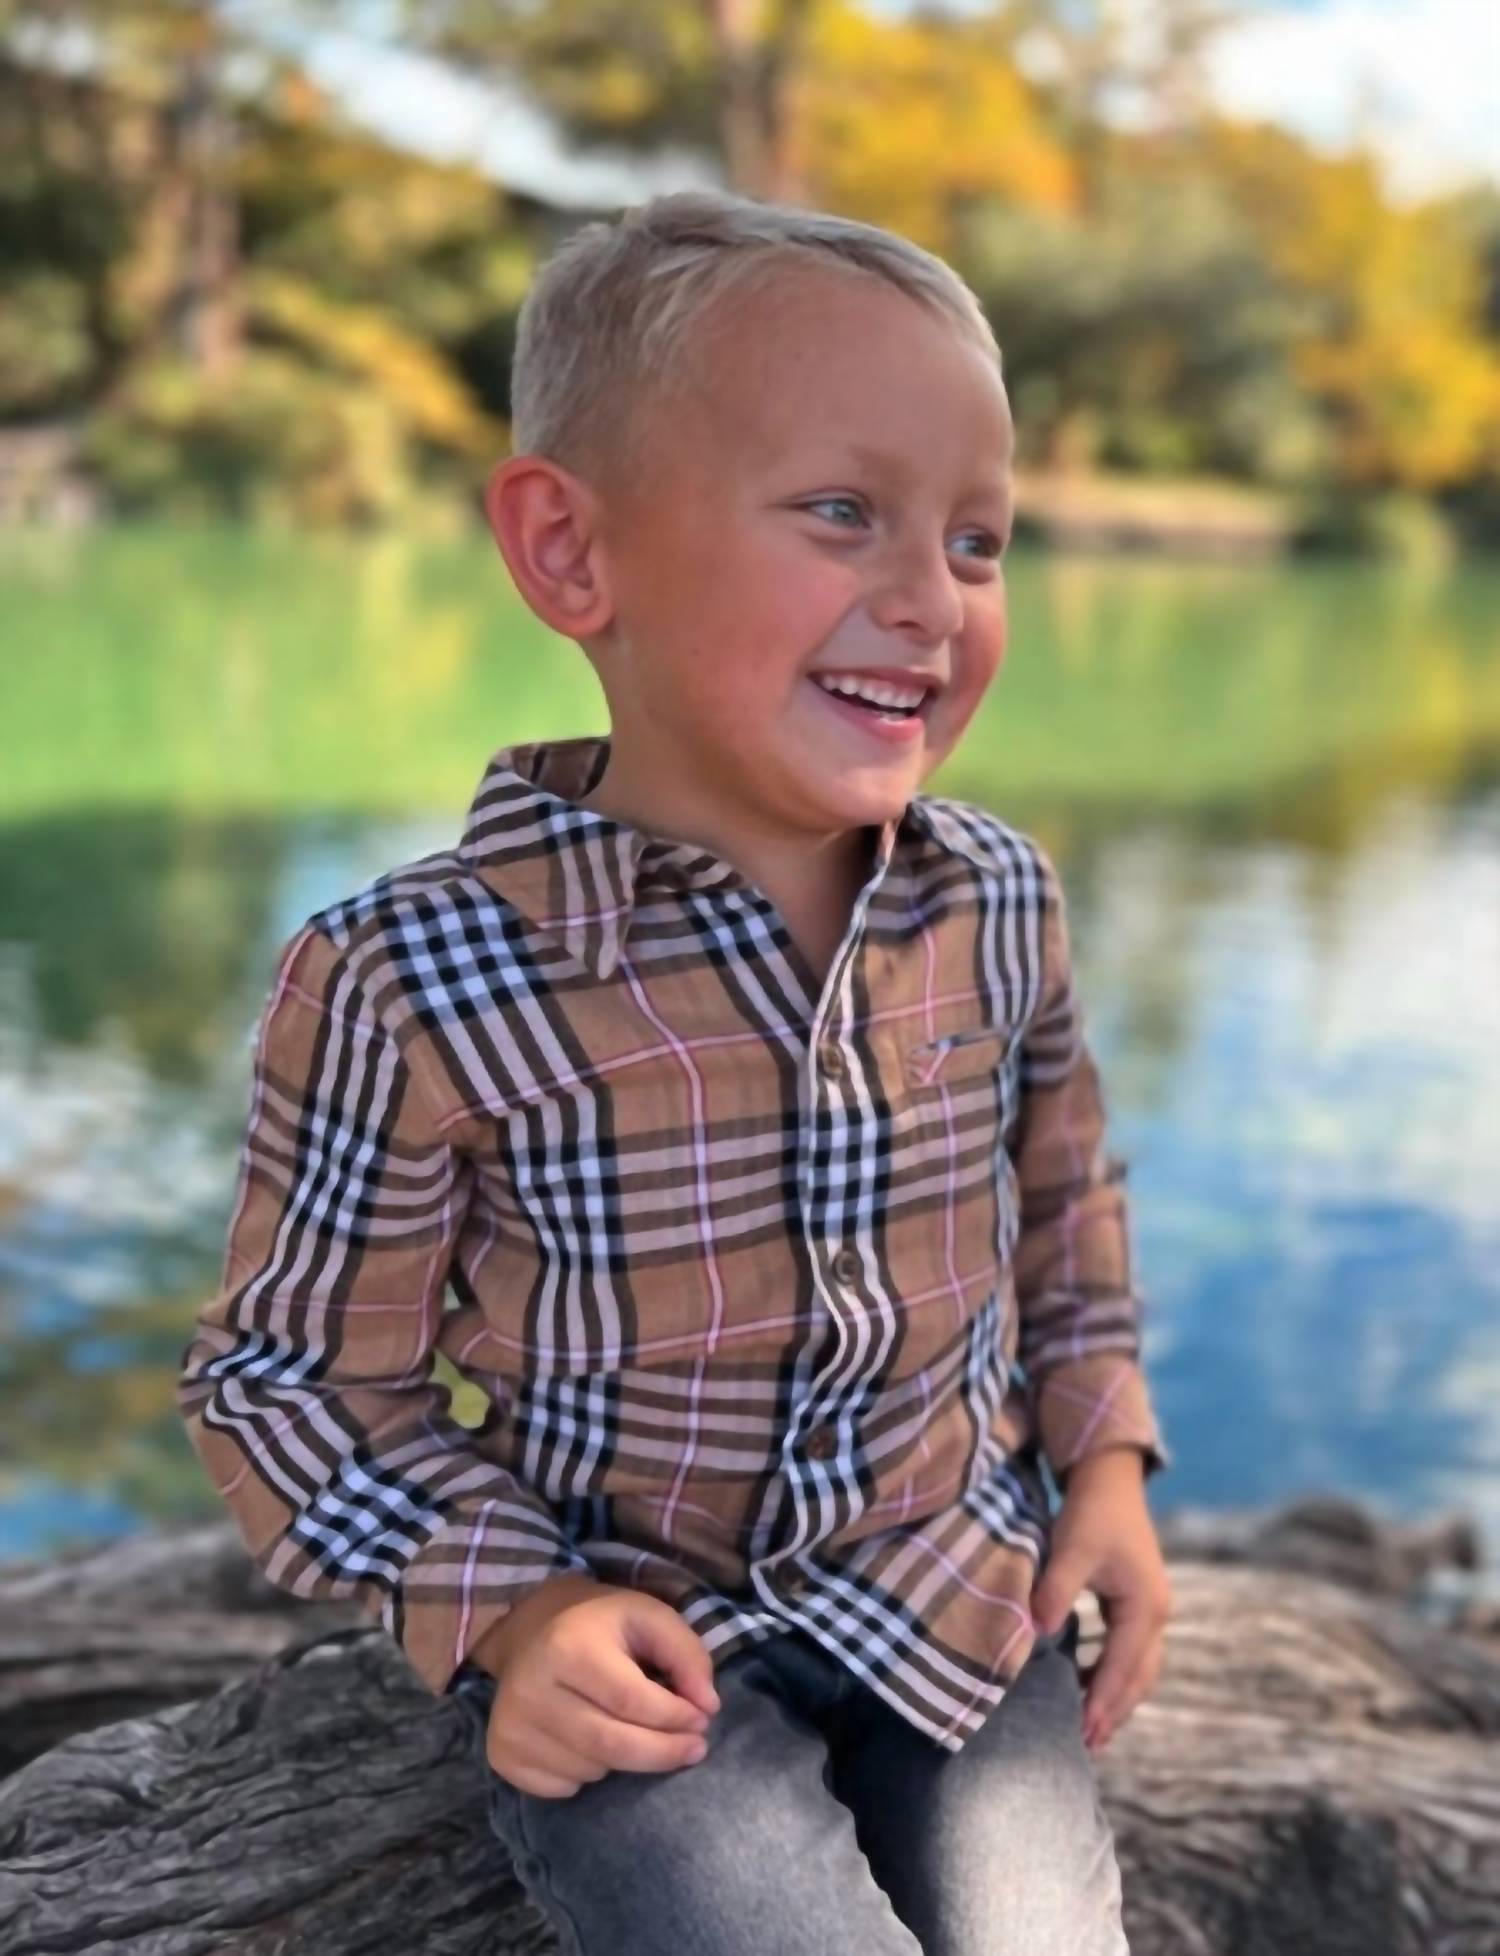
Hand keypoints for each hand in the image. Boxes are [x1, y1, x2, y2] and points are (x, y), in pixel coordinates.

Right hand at [472, 1574, 720, 1798]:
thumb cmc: (600, 1624)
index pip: (632, 1702)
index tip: (702, 1720)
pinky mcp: (501, 1754)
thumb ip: (688, 1654)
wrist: (530, 1626)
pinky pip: (561, 1788)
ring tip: (628, 1729)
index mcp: (567, 1647)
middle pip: (612, 1746)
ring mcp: (511, 1726)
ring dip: (624, 1761)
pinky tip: (590, 1742)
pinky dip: (588, 1776)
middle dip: (663, 1753)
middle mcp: (531, 1689)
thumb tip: (707, 1706)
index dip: (675, 1718)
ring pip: (591, 1771)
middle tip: (693, 1749)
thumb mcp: (650, 1617)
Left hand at [1028, 1447, 1172, 1754]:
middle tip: (1087, 1745)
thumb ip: (1055, 1591)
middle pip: (1139, 1677)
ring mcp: (1150, 1608)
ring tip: (1089, 1728)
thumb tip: (1037, 1632)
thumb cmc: (1091, 1512)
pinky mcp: (1137, 1601)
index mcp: (1145, 1606)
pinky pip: (1129, 1651)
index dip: (1103, 1702)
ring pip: (1138, 1667)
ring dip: (1116, 1697)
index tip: (1084, 1733)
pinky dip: (1112, 1673)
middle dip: (1115, 1711)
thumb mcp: (1070, 1550)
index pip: (1123, 1667)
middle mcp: (1156, 1613)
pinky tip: (1085, 1683)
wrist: (1110, 1478)